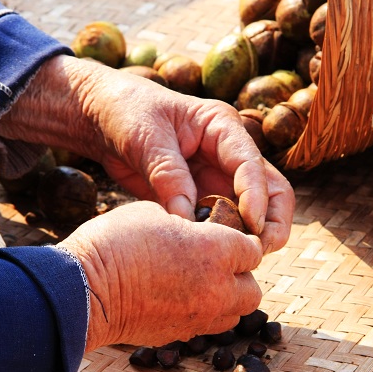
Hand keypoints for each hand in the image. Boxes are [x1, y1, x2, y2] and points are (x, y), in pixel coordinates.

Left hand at [0, 54, 294, 252]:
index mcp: (221, 126)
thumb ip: (168, 175)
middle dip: (272, 221)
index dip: (256, 195)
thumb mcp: (145, 138)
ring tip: (239, 259)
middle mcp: (227, 152)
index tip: (253, 225)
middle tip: (258, 251)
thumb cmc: (125, 112)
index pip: (251, 162)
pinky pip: (220, 221)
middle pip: (270, 188)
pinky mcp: (199, 196)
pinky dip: (221, 239)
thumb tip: (187, 218)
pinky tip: (209, 255)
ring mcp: (216, 175)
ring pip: (251, 210)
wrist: (101, 117)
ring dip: (250, 235)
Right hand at [60, 201, 263, 351]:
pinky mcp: (179, 334)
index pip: (252, 249)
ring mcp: (199, 317)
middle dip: (241, 276)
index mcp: (215, 250)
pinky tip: (178, 297)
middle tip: (217, 262)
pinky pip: (205, 326)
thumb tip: (192, 231)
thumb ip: (185, 223)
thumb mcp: (153, 213)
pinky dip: (201, 313)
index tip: (226, 236)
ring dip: (226, 298)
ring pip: (233, 313)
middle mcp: (216, 288)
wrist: (83, 290)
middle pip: (252, 290)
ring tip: (200, 283)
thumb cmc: (114, 243)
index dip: (240, 241)